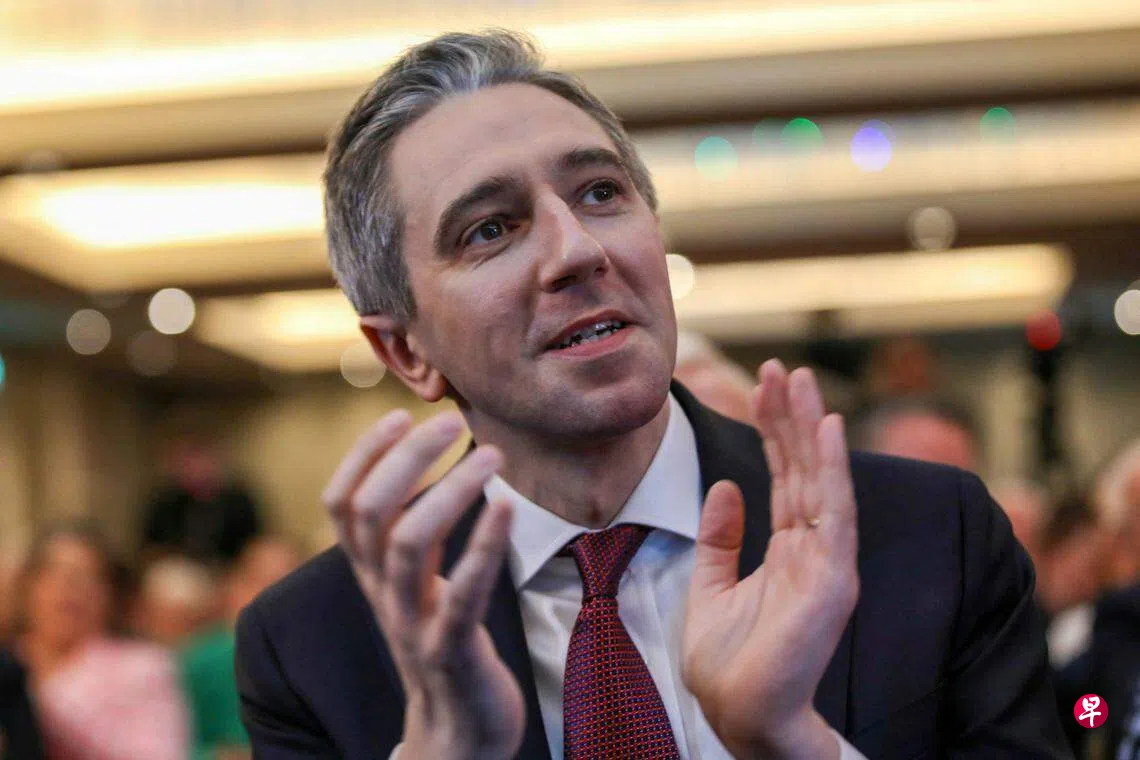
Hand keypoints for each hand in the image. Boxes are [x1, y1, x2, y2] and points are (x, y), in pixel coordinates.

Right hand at [322, 410, 523, 759]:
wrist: (455, 733)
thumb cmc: (443, 641)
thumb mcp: (417, 583)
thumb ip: (415, 529)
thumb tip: (424, 461)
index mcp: (371, 573)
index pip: (341, 504)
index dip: (362, 456)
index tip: (399, 415)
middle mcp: (382, 594)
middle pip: (370, 514)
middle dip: (406, 460)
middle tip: (449, 424)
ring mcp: (412, 625)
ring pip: (408, 546)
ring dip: (450, 491)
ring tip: (490, 455)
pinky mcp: (450, 653)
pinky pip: (460, 597)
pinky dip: (482, 547)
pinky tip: (507, 508)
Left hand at [681, 360, 858, 759]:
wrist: (737, 712)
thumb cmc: (727, 661)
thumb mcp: (711, 584)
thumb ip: (720, 536)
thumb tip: (723, 487)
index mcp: (787, 549)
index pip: (783, 475)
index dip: (773, 430)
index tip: (761, 384)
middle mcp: (813, 549)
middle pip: (802, 468)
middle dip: (791, 416)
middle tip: (780, 367)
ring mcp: (827, 562)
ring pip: (821, 480)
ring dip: (811, 428)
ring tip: (800, 380)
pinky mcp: (833, 579)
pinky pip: (835, 513)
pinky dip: (831, 468)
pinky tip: (826, 427)